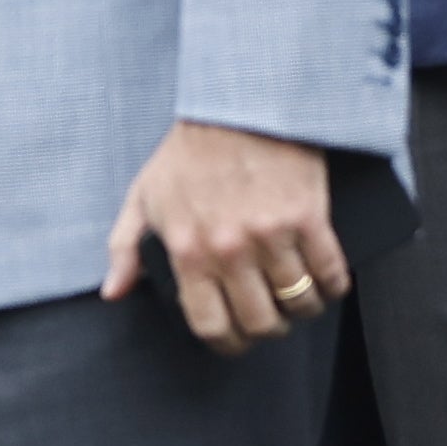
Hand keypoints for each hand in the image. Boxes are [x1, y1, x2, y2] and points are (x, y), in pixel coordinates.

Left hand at [101, 120, 345, 354]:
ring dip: (302, 309)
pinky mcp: (308, 217)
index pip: (210, 325)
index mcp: (188, 250)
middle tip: (270, 319)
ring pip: (299, 304)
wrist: (239, 102)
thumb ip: (124, 248)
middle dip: (267, 330)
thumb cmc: (189, 151)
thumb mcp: (143, 196)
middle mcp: (229, 250)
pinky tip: (326, 282)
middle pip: (260, 323)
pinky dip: (332, 286)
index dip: (226, 343)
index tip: (235, 339)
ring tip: (299, 300)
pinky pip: (330, 273)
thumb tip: (114, 292)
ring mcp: (271, 235)